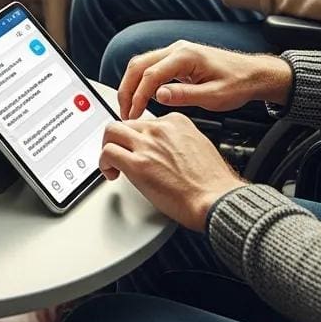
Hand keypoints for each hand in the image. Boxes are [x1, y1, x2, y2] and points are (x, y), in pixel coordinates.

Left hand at [100, 113, 245, 230]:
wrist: (216, 200)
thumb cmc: (212, 183)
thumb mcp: (198, 146)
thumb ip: (177, 141)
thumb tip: (162, 149)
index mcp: (175, 122)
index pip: (144, 121)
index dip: (137, 138)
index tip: (137, 149)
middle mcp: (159, 129)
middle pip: (125, 123)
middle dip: (119, 140)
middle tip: (120, 154)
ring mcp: (147, 145)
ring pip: (111, 132)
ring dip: (108, 147)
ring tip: (112, 163)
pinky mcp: (138, 164)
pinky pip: (108, 153)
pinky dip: (104, 162)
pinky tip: (111, 173)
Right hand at [118, 40, 293, 120]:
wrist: (253, 74)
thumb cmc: (238, 83)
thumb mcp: (214, 96)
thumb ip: (185, 95)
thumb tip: (158, 96)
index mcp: (185, 55)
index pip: (150, 74)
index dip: (138, 96)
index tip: (134, 115)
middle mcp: (176, 49)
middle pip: (138, 65)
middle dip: (127, 89)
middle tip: (124, 113)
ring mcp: (175, 53)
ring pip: (141, 65)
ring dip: (132, 86)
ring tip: (129, 108)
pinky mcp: (176, 60)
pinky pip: (151, 68)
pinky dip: (141, 82)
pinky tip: (141, 99)